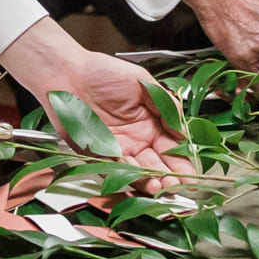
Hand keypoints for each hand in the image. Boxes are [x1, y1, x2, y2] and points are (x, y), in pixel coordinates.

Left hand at [0, 21, 184, 170]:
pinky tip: (138, 180)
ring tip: (159, 186)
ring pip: (137, 173)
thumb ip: (166, 105)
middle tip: (177, 186)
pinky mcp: (96, 154)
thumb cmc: (102, 72)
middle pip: (158, 166)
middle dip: (170, 179)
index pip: (171, 149)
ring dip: (150, 182)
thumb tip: (183, 131)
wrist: (67, 71)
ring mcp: (116, 149)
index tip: (191, 176)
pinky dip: (126, 177)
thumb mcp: (143, 82)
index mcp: (150, 124)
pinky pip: (113, 170)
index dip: (182, 164)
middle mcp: (135, 140)